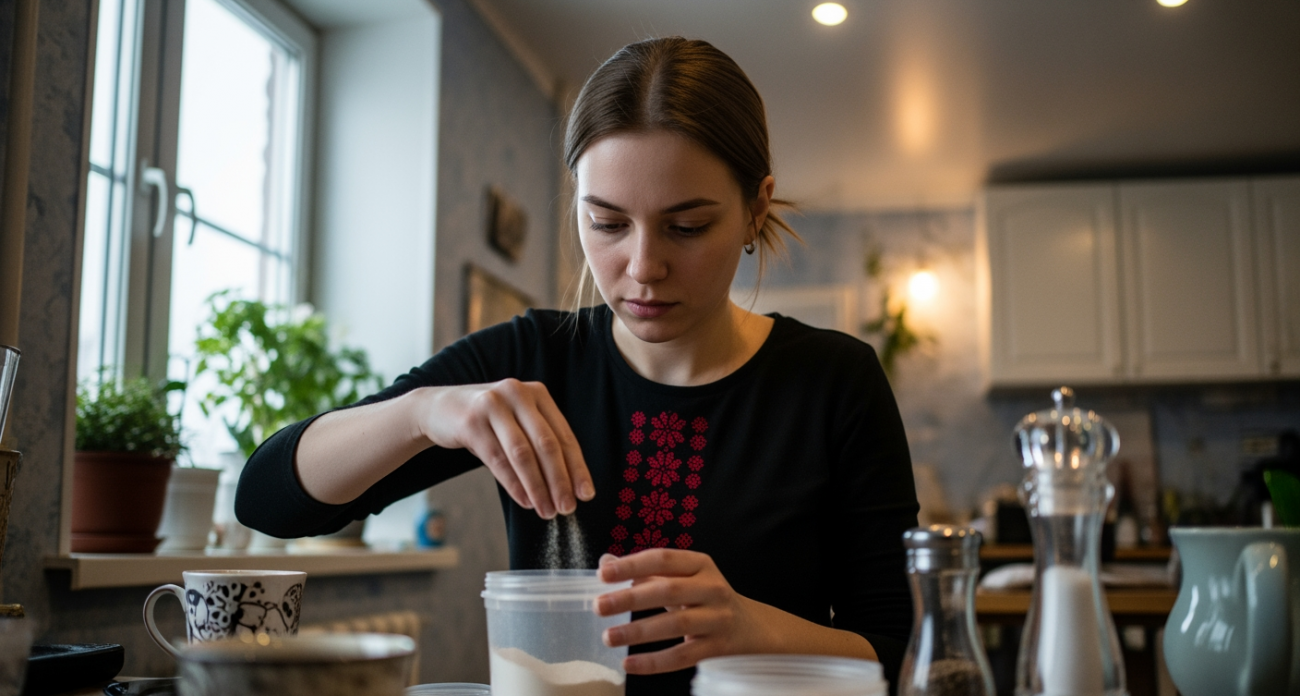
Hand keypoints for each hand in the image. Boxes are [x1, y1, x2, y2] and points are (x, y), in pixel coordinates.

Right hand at [417, 380, 592, 517]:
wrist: (438, 408)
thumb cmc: (487, 421)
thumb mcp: (516, 420)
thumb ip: (540, 442)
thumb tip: (568, 485)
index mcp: (537, 393)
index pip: (564, 435)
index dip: (577, 467)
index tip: (585, 494)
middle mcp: (518, 394)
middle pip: (546, 444)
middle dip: (559, 480)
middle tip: (567, 508)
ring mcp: (493, 405)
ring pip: (523, 453)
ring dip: (537, 487)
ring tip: (546, 510)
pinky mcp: (471, 422)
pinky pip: (497, 459)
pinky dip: (513, 484)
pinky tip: (524, 501)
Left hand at [593, 549, 775, 673]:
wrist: (751, 626)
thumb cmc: (705, 598)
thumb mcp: (682, 578)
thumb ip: (646, 572)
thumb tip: (605, 562)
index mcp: (700, 564)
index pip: (663, 559)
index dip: (633, 565)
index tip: (604, 574)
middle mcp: (712, 588)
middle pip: (668, 590)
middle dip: (630, 598)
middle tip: (599, 606)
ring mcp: (717, 618)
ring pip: (675, 624)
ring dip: (638, 631)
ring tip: (608, 637)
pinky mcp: (718, 647)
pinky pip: (683, 656)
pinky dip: (654, 662)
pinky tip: (629, 663)